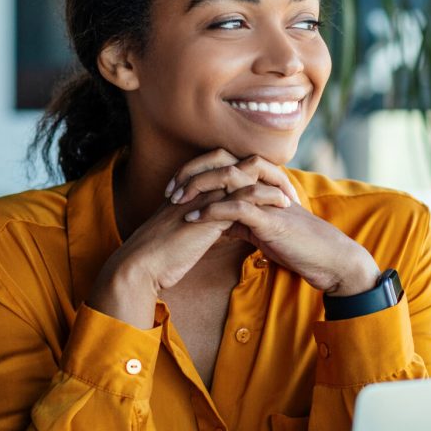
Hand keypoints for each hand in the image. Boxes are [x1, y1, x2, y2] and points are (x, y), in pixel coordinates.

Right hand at [88, 169, 288, 328]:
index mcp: (190, 189)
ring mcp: (203, 198)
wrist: (140, 266)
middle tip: (286, 185)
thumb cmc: (159, 256)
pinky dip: (265, 200)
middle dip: (264, 172)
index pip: (224, 168)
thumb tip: (218, 226)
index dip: (248, 175)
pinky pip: (244, 199)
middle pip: (236, 164)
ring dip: (269, 183)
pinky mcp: (209, 215)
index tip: (270, 188)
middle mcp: (197, 188)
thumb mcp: (183, 234)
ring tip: (289, 196)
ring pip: (243, 177)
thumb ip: (199, 223)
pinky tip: (282, 207)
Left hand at [168, 150, 378, 294]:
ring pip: (227, 177)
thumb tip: (215, 225)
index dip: (196, 171)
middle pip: (221, 161)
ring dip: (198, 187)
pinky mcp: (271, 218)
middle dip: (192, 172)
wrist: (327, 258)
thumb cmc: (297, 245)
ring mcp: (267, 198)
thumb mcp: (262, 230)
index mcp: (260, 184)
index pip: (223, 163)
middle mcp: (263, 184)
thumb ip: (240, 222)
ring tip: (176, 201)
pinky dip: (212, 211)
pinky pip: (236, 207)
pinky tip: (194, 219)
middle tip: (169, 190)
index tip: (173, 188)